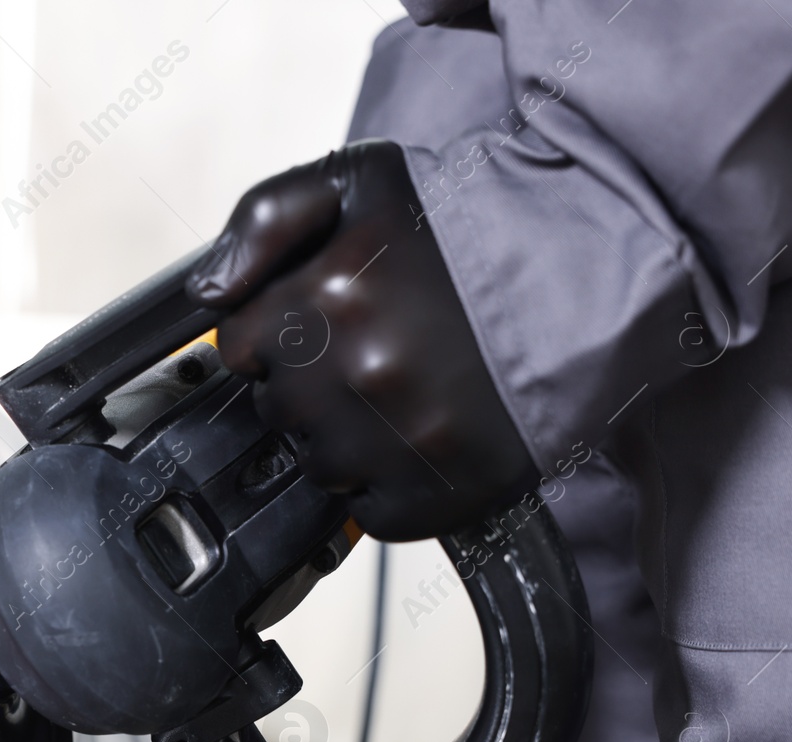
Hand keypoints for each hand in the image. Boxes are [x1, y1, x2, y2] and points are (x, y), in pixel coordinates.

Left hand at [185, 141, 537, 541]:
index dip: (275, 335)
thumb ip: (263, 218)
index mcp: (325, 294)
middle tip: (374, 351)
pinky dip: (387, 488)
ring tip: (403, 392)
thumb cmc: (464, 226)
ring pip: (317, 465)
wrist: (582, 276)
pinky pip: (368, 512)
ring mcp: (395, 439)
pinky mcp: (434, 493)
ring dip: (346, 438)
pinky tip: (422, 438)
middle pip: (276, 409)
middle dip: (309, 385)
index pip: (238, 346)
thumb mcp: (356, 179)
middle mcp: (355, 371)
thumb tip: (209, 290)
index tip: (321, 324)